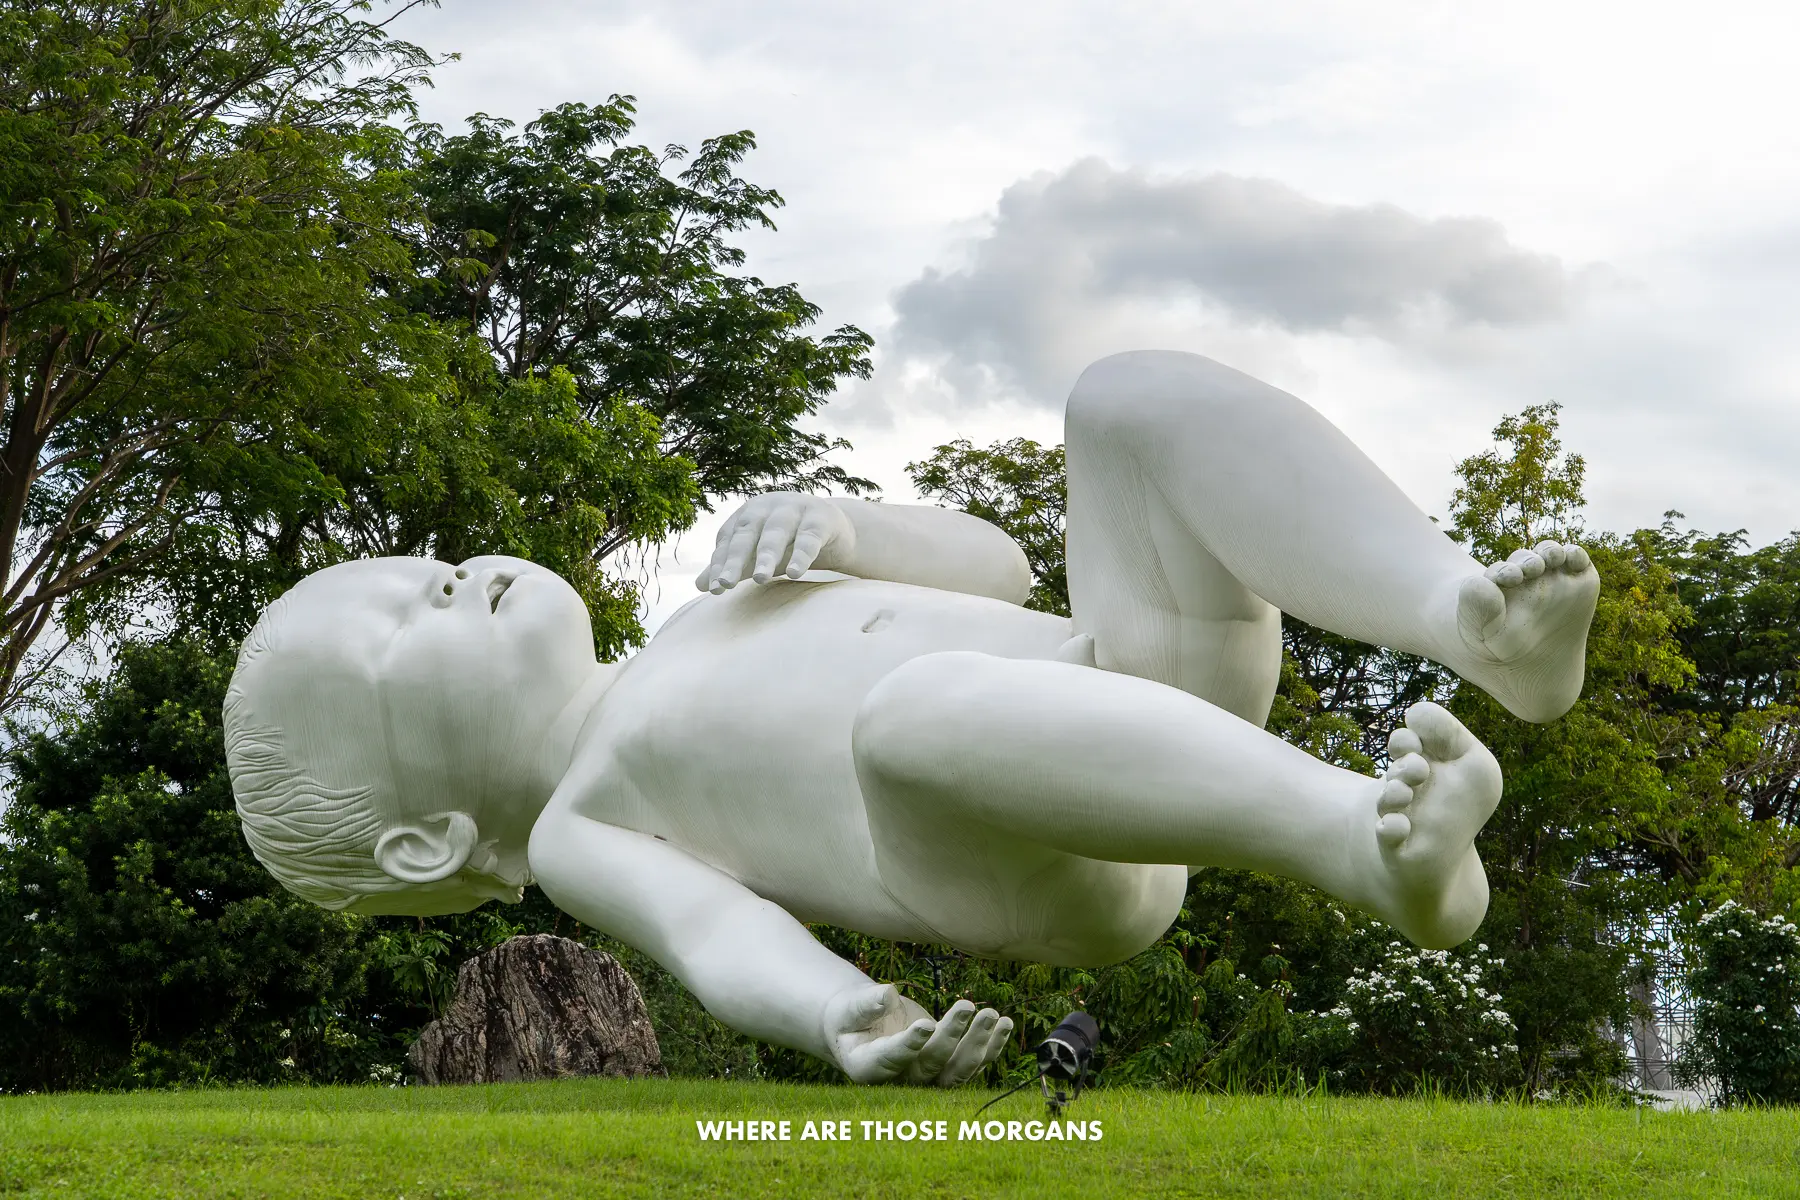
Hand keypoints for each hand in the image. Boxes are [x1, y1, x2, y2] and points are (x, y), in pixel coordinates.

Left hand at [695, 492, 855, 593]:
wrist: (833, 526)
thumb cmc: (787, 540)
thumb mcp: (757, 553)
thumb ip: (731, 566)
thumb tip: (700, 586)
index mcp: (748, 514)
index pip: (729, 540)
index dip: (721, 563)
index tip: (714, 589)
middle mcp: (767, 507)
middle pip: (747, 533)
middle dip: (736, 558)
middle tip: (726, 583)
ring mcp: (794, 509)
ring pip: (776, 533)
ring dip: (766, 555)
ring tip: (759, 579)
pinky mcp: (820, 519)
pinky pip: (809, 538)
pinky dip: (801, 555)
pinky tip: (794, 573)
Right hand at [822, 983, 1013, 1085]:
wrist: (861, 1026)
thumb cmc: (851, 1016)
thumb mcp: (850, 1007)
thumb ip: (866, 1004)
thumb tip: (888, 995)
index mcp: (869, 1067)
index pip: (892, 1059)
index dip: (909, 1046)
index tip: (926, 1024)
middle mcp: (901, 1080)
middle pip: (932, 1066)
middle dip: (953, 1037)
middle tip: (968, 1005)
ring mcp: (928, 1077)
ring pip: (958, 1070)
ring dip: (979, 1044)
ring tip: (993, 1015)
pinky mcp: (947, 1066)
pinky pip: (973, 1063)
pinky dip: (991, 1046)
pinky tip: (1004, 1024)